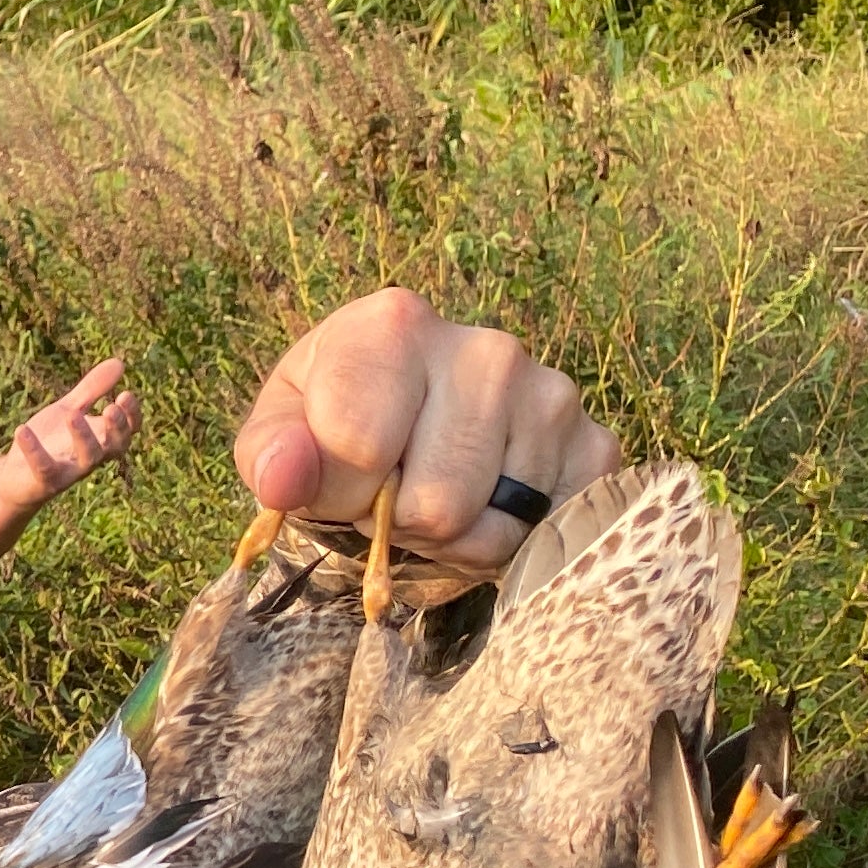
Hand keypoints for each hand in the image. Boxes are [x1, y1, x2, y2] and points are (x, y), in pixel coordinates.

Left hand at [0, 358, 138, 506]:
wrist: (17, 477)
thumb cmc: (51, 441)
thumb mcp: (70, 409)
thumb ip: (92, 390)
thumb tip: (120, 363)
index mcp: (101, 440)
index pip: (128, 430)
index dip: (131, 415)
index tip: (126, 394)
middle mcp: (91, 457)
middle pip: (115, 446)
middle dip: (116, 427)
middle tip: (111, 408)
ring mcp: (70, 472)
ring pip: (87, 459)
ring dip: (83, 437)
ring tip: (72, 414)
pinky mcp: (44, 482)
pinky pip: (43, 468)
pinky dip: (34, 450)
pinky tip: (21, 429)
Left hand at [236, 290, 616, 571]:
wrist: (410, 410)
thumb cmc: (333, 419)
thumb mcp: (280, 430)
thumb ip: (271, 453)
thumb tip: (285, 478)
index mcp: (395, 325)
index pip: (359, 448)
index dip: (335, 491)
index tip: (333, 477)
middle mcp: (487, 349)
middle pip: (432, 502)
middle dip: (394, 520)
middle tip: (387, 492)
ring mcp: (551, 396)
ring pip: (484, 527)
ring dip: (443, 536)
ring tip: (429, 491)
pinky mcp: (595, 445)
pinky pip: (540, 536)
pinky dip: (498, 542)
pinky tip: (480, 501)